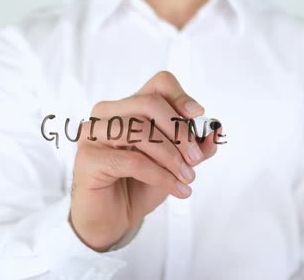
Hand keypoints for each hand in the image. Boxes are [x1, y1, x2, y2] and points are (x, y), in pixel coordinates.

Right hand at [69, 71, 217, 250]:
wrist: (114, 220)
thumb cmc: (141, 185)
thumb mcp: (176, 163)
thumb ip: (196, 146)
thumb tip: (216, 129)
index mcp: (129, 106)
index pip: (158, 84)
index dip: (181, 96)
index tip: (198, 116)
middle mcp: (107, 113)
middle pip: (149, 103)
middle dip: (180, 131)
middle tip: (196, 159)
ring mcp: (93, 133)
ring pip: (139, 130)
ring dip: (171, 156)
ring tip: (188, 178)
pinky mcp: (87, 159)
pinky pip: (132, 160)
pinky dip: (160, 175)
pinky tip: (177, 189)